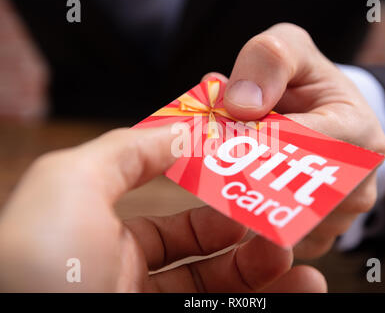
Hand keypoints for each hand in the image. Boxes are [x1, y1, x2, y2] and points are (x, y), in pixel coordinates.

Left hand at [0, 125, 325, 291]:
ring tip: (300, 260)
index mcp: (106, 242)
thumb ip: (128, 149)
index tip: (255, 190)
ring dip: (268, 274)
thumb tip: (181, 129)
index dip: (216, 207)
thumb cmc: (39, 257)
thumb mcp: (74, 182)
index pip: (176, 225)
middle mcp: (131, 284)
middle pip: (208, 262)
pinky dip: (271, 302)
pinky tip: (305, 288)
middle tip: (286, 227)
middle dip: (251, 241)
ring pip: (225, 294)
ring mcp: (153, 311)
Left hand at [203, 23, 384, 258]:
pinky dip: (247, 217)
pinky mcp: (315, 237)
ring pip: (275, 220)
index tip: (214, 136)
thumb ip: (268, 61)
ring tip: (216, 171)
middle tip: (202, 158)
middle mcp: (354, 187)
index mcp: (359, 137)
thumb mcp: (292, 49)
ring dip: (238, 197)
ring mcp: (336, 219)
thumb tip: (240, 105)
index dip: (251, 143)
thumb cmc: (307, 83)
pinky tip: (233, 190)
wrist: (326, 115)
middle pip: (284, 191)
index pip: (298, 147)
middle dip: (237, 174)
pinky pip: (273, 238)